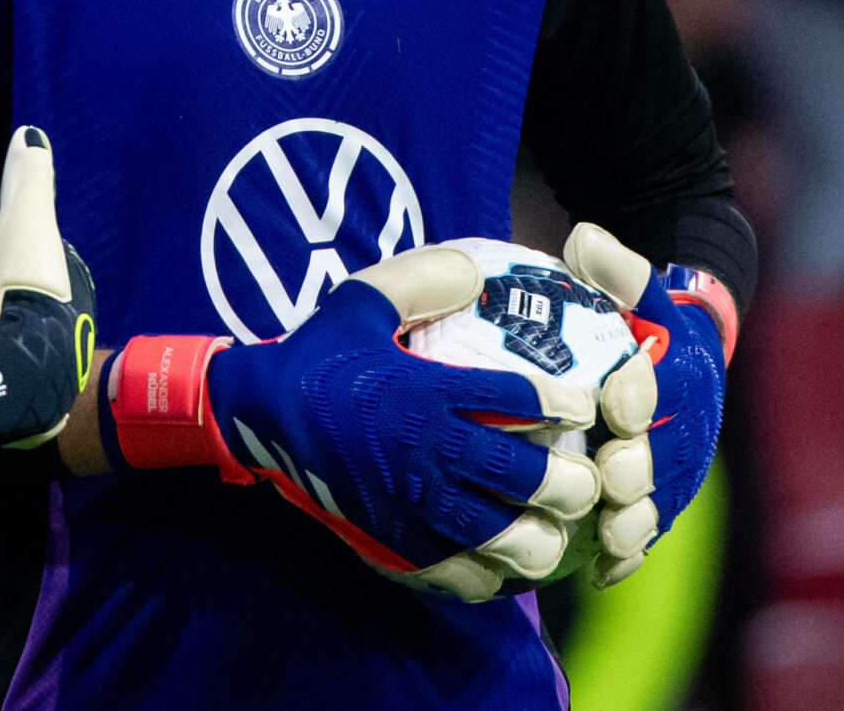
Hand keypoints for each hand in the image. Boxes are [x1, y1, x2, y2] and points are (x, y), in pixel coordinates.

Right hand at [111, 247, 602, 601]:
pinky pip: (456, 573)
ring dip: (537, 537)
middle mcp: (425, 452)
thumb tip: (475, 270)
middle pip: (523, 478)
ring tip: (552, 529)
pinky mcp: (393, 542)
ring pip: (498, 536)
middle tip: (586, 479)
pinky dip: (489, 575)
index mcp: (424, 392)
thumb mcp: (361, 301)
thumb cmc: (319, 357)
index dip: (565, 405)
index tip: (586, 406)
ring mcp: (410, 504)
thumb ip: (420, 280)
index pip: (517, 400)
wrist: (257, 418)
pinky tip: (499, 562)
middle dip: (570, 483)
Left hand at [560, 223, 734, 586]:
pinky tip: (598, 571)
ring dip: (636, 520)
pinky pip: (648, 533)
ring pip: (659, 502)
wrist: (677, 356)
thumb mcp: (633, 285)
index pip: (661, 385)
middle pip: (663, 454)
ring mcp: (674, 469)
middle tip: (611, 478)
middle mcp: (685, 428)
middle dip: (638, 468)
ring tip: (608, 536)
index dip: (640, 394)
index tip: (617, 400)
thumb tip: (584, 238)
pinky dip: (627, 554)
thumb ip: (615, 267)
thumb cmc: (640, 317)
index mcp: (678, 374)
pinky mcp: (661, 500)